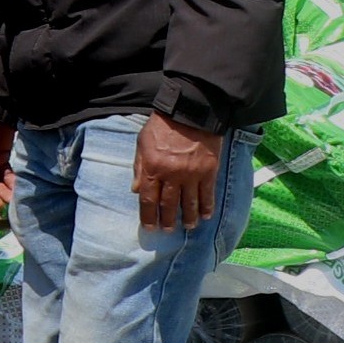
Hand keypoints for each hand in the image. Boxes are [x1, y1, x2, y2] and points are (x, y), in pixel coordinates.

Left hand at [132, 112, 224, 234]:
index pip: (147, 199)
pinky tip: (205, 216)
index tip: (149, 227)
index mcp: (152, 168)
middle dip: (167, 220)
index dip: (148, 216)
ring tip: (187, 226)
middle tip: (167, 230)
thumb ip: (138, 167)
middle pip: (168, 204)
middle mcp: (171, 175)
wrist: (190, 112)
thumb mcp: (142, 143)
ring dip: (188, 217)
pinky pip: (207, 194)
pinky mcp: (208, 171)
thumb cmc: (162, 126)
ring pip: (189, 203)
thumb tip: (134, 190)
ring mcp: (191, 175)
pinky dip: (206, 207)